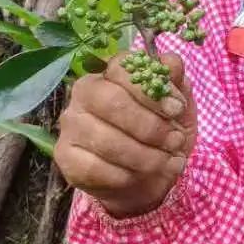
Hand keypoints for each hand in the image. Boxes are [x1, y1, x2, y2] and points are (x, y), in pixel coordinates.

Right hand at [55, 52, 195, 218]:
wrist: (147, 179)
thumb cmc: (160, 136)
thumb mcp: (177, 109)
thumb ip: (175, 83)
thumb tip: (171, 63)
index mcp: (111, 73)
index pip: (123, 69)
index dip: (152, 90)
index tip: (177, 110)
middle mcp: (84, 93)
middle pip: (113, 102)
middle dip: (151, 127)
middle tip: (175, 141)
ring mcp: (71, 124)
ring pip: (106, 139)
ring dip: (144, 156)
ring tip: (167, 162)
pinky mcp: (65, 156)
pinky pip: (94, 167)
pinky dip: (124, 175)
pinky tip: (139, 176)